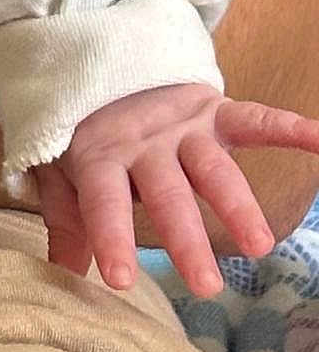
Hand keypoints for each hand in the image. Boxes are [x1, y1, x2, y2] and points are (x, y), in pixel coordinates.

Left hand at [31, 83, 318, 296]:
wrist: (105, 65)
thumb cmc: (84, 132)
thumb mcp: (62, 170)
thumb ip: (67, 221)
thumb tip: (63, 275)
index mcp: (100, 157)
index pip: (103, 203)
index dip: (111, 238)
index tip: (120, 280)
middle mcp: (144, 144)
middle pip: (167, 194)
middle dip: (186, 239)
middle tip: (206, 286)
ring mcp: (182, 128)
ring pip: (212, 169)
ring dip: (236, 205)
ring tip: (259, 246)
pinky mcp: (213, 112)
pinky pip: (254, 120)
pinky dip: (290, 128)